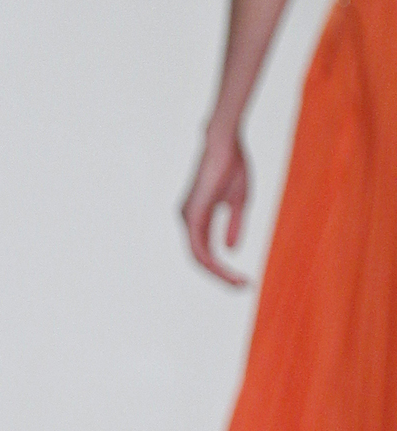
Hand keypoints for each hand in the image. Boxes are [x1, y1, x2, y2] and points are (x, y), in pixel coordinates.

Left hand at [180, 121, 250, 286]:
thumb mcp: (238, 202)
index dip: (223, 268)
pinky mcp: (192, 215)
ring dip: (219, 273)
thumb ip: (233, 226)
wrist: (225, 143)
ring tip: (239, 283)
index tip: (243, 279)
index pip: (206, 252)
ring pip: (199, 258)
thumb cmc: (233, 166)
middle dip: (221, 276)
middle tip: (242, 287)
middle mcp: (188, 219)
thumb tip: (230, 250)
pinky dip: (213, 263)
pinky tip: (227, 271)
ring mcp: (187, 218)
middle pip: (201, 259)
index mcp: (197, 217)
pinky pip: (199, 248)